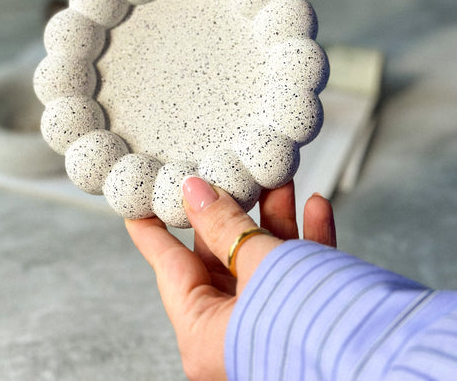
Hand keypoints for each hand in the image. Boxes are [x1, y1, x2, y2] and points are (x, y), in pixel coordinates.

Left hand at [126, 179, 335, 380]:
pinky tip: (316, 207)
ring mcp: (270, 324)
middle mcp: (234, 331)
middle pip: (220, 255)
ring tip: (279, 178)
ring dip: (274, 216)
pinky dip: (306, 240)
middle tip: (230, 170)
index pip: (167, 265)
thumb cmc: (314, 327)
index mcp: (204, 333)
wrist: (391, 363)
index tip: (140, 198)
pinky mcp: (306, 317)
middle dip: (233, 208)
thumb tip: (196, 193)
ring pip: (262, 258)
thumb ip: (225, 226)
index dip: (151, 226)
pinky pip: (297, 272)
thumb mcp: (260, 264)